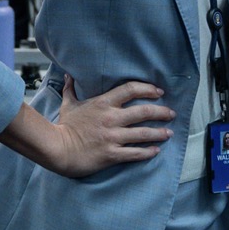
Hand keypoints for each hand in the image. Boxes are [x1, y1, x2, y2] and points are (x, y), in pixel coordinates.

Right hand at [46, 75, 174, 177]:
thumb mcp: (68, 104)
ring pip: (143, 133)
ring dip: (159, 132)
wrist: (57, 149)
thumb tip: (68, 75)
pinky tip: (156, 150)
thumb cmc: (64, 127)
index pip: (131, 89)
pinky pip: (135, 153)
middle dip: (161, 111)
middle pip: (143, 111)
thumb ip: (71, 89)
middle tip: (171, 113)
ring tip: (169, 132)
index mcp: (103, 103)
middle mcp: (111, 118)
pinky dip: (147, 152)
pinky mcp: (112, 154)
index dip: (148, 89)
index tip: (158, 92)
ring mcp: (113, 137)